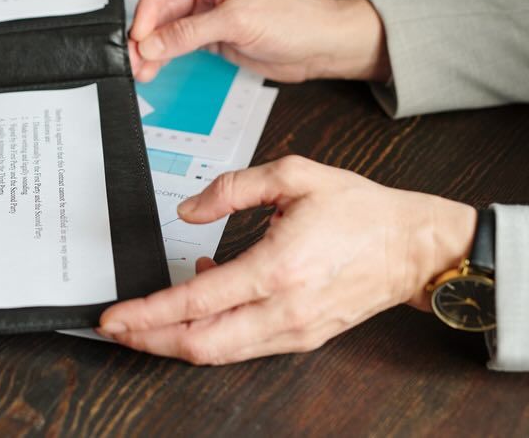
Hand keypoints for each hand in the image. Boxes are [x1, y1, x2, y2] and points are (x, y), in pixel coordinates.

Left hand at [98, 156, 476, 364]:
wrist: (415, 246)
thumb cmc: (359, 209)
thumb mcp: (293, 175)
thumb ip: (231, 188)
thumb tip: (187, 212)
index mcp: (277, 268)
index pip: (194, 302)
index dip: (147, 313)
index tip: (114, 316)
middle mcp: (284, 310)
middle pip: (199, 344)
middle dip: (148, 341)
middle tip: (113, 330)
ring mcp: (294, 331)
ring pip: (220, 354)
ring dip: (174, 344)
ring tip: (141, 326)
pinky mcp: (303, 338)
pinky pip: (244, 347)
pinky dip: (210, 335)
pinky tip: (194, 309)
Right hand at [130, 0, 389, 83]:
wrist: (320, 47)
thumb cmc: (294, 20)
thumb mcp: (238, 21)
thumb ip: (190, 32)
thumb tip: (152, 43)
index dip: (149, 4)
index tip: (141, 33)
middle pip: (162, 3)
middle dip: (147, 31)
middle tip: (133, 56)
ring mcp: (207, 8)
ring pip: (166, 25)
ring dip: (152, 47)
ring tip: (140, 69)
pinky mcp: (209, 31)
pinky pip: (177, 40)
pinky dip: (164, 54)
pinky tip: (153, 68)